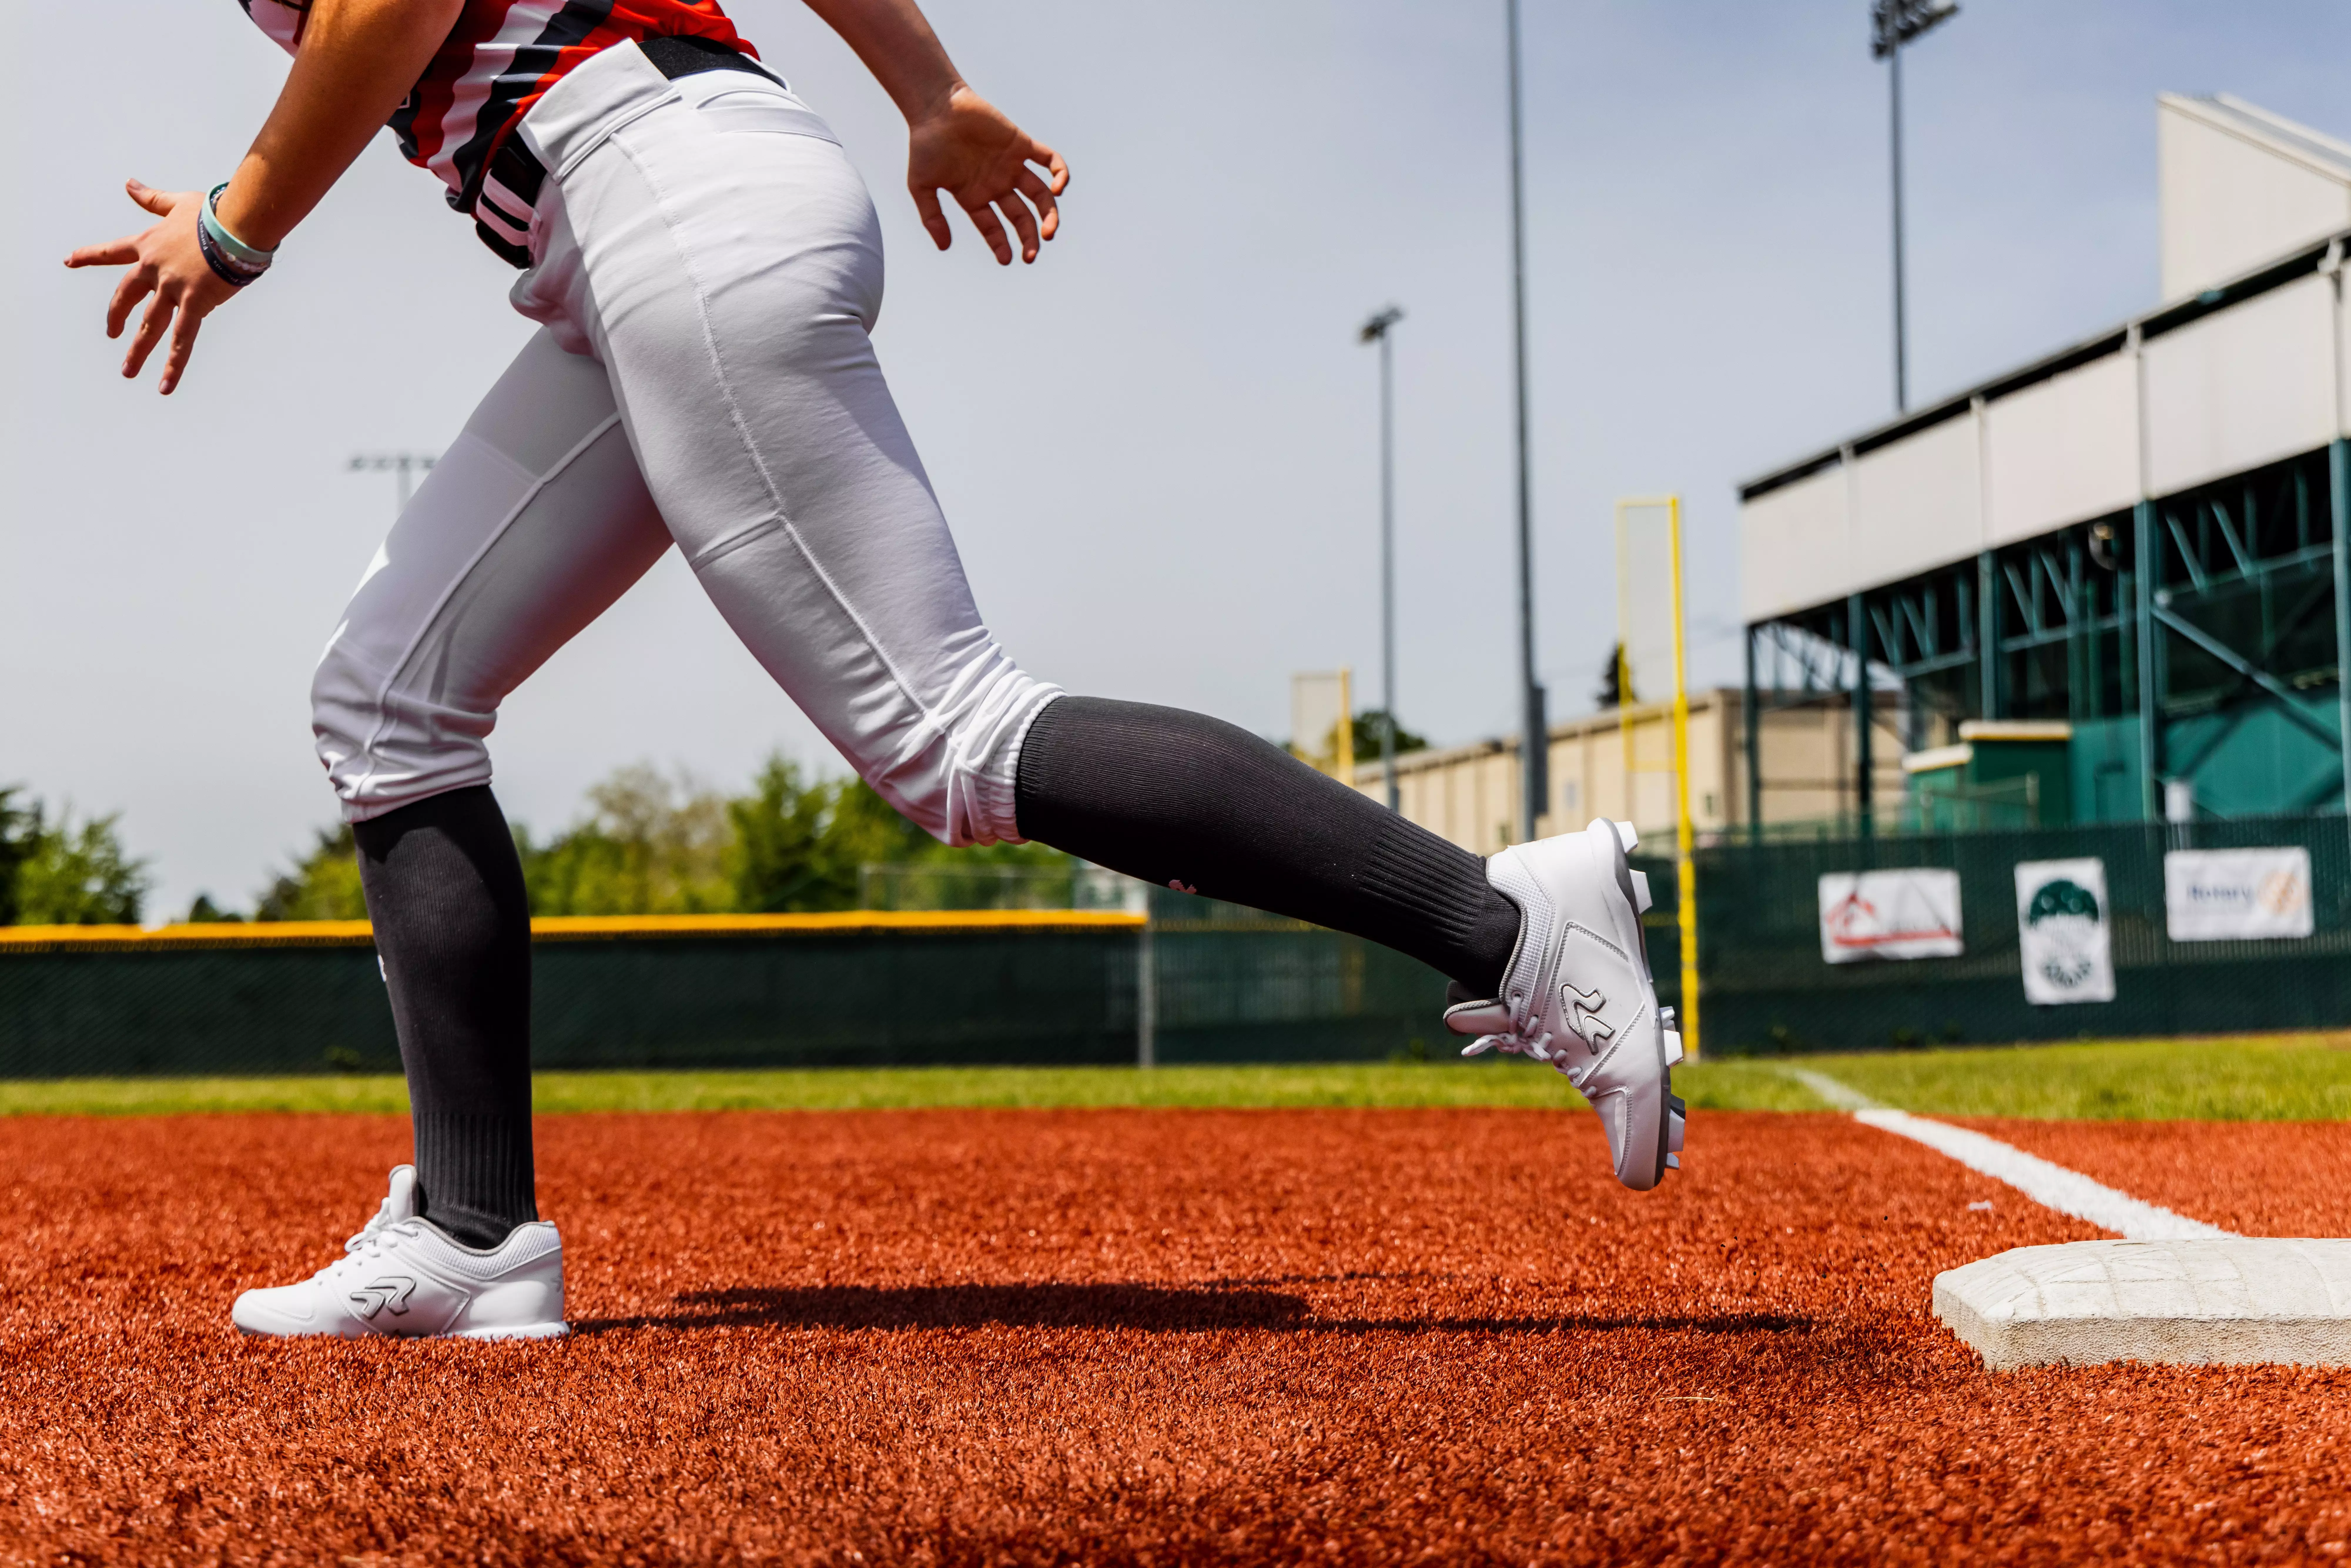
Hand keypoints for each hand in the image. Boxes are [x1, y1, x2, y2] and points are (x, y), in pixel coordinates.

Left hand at [64, 180, 242, 394]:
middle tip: (112, 333)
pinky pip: (182, 341)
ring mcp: (172, 289)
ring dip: (137, 350)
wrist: (236, 224)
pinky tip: (163, 386)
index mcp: (148, 245)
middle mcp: (153, 270)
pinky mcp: (195, 305)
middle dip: (116, 316)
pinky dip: (172, 365)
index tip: (68, 260)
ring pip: (149, 325)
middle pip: (126, 297)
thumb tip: (128, 183)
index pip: (111, 252)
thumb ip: (152, 198)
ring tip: (128, 371)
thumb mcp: (178, 203)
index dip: (88, 256)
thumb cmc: (213, 212)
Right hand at [906, 86, 1067, 264]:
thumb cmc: (925, 143)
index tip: (1008, 259)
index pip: (994, 228)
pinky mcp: (1022, 144)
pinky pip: (1049, 160)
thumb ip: (932, 217)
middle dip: (1029, 237)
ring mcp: (1011, 165)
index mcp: (975, 197)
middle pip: (1021, 217)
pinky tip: (1059, 189)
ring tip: (1049, 232)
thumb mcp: (921, 186)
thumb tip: (944, 247)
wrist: (936, 106)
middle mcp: (997, 184)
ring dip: (1049, 214)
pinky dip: (1059, 174)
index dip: (1001, 245)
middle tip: (1032, 254)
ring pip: (1040, 195)